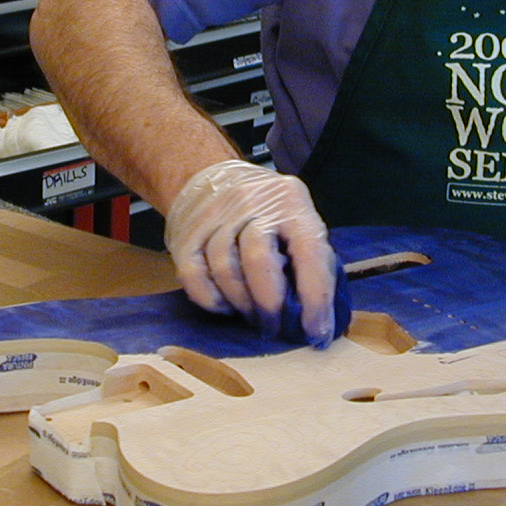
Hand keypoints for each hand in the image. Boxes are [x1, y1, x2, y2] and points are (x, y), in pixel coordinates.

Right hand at [163, 159, 338, 344]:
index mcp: (291, 201)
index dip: (315, 296)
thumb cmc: (264, 209)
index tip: (316, 330)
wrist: (206, 175)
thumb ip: (309, 256)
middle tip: (275, 328)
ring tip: (252, 316)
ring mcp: (215, 217)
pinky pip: (194, 276)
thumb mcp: (295, 217)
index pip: (308, 251)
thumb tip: (320, 314)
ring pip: (225, 270)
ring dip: (242, 304)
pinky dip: (211, 300)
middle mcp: (252, 204)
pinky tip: (225, 306)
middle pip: (259, 260)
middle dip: (270, 305)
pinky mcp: (186, 235)